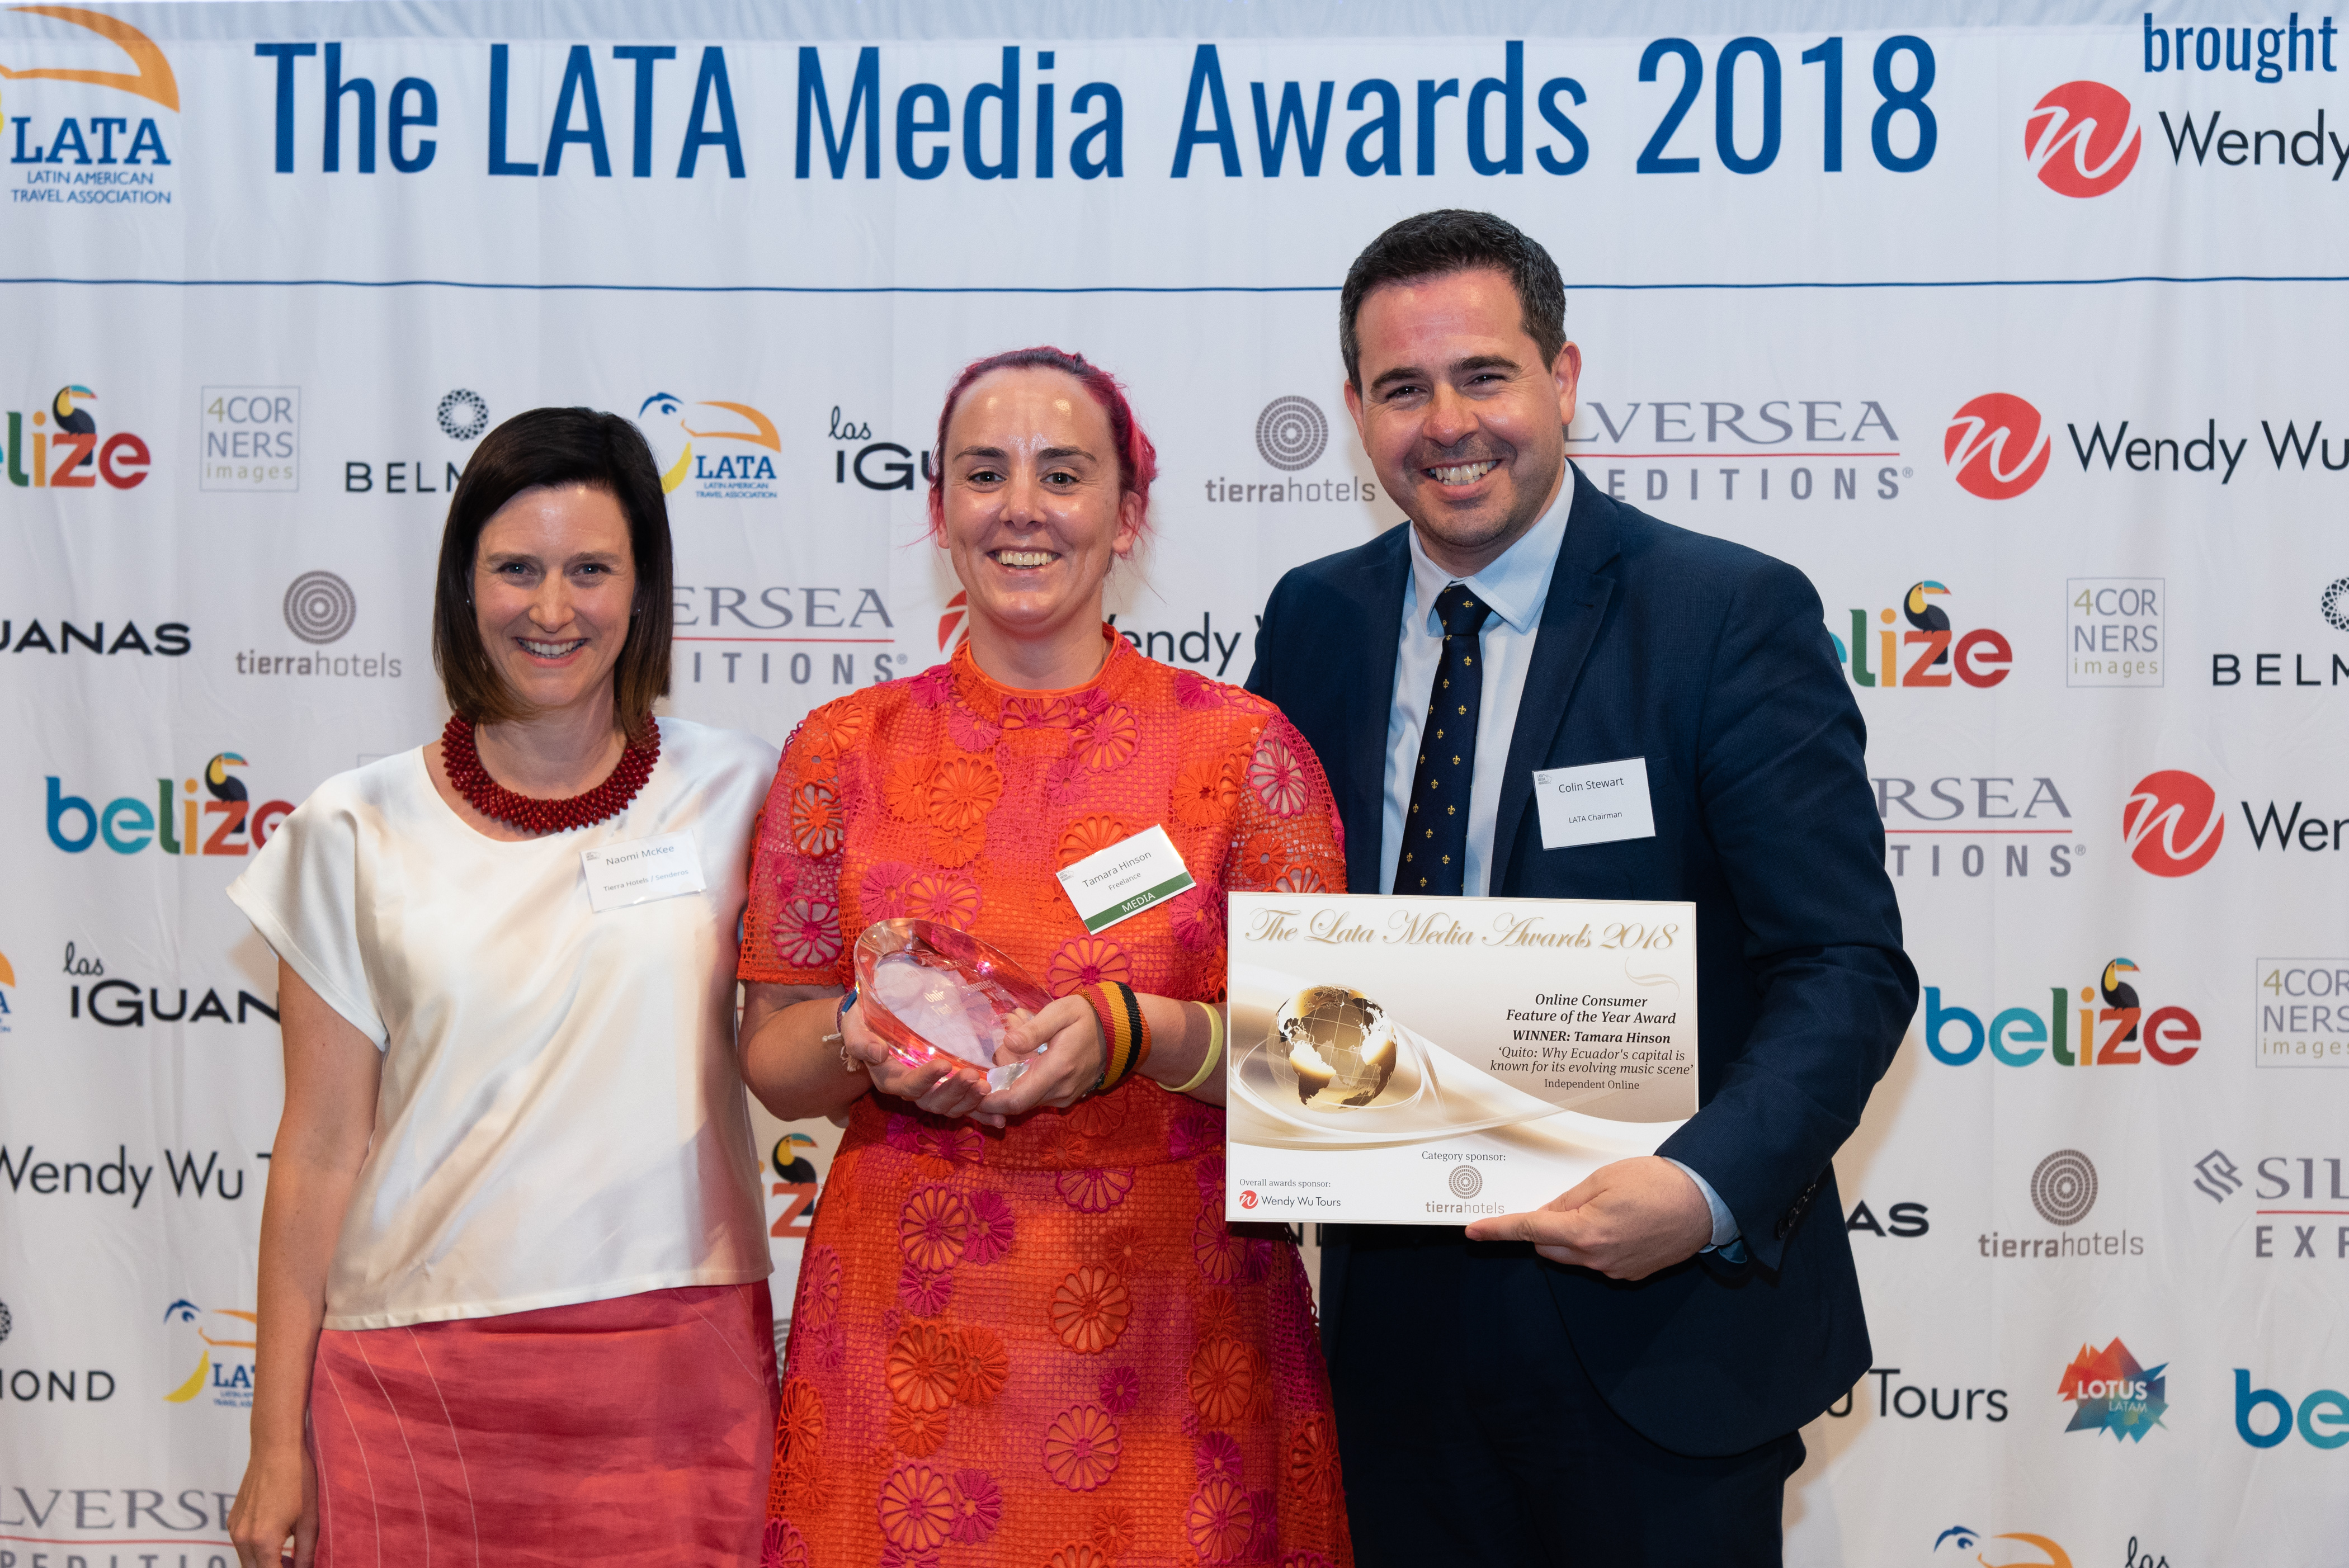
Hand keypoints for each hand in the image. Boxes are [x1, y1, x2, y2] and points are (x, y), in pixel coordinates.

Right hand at [229, 1441, 315, 1566]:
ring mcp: (234, 1529)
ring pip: (246, 1562)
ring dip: (264, 1564)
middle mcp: (242, 1539)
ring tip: (289, 1555)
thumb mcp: (310, 1520)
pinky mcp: (232, 1520)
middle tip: (295, 1565)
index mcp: (263, 1542)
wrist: (276, 1448)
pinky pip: (242, 1546)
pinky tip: (277, 1539)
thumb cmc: (297, 1480)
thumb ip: (306, 1554)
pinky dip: (256, 1551)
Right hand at [837, 999, 990, 1118]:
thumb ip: (862, 1042)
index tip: (944, 1064)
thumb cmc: (863, 1025)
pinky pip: (963, 1106)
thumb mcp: (855, 1029)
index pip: (908, 1086)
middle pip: (933, 1102)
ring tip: (987, 1088)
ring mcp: (929, 1092)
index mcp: (890, 1080)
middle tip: (975, 1078)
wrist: (873, 1025)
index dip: (926, 1079)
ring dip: (970, 1101)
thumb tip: (877, 1052)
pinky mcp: (944, 1089)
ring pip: (950, 1107)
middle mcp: (911, 1091)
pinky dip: (981, 1114)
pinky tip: (1000, 1120)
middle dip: (955, 1092)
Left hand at [971, 997, 1105, 1123]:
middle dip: (998, 1085)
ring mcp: (1065, 1096)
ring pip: (1027, 1099)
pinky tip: (1025, 1060)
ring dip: (1011, 1083)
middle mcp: (1061, 1090)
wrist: (1120, 1032)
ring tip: (1010, 1052)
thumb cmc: (1087, 1017)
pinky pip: (1038, 1097)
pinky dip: (1024, 1084)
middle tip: (994, 1056)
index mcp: (1057, 1070)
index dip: (990, 1102)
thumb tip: (1008, 1042)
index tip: (971, 1091)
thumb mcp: (1061, 1012)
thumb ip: (1034, 1028)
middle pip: (1017, 1101)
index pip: (1016, 1100)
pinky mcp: (1067, 1097)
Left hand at [1463, 1155, 1715, 1280]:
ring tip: (1602, 1206)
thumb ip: (1568, 1199)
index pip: (1530, 1231)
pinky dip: (1596, 1243)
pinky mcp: (1630, 1273)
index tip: (1476, 1231)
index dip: (1499, 1230)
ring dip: (1572, 1235)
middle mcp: (1598, 1258)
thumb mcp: (1603, 1178)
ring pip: (1573, 1255)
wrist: (1705, 1201)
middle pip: (1549, 1247)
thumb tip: (1546, 1213)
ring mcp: (1615, 1269)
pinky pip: (1598, 1260)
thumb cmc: (1660, 1184)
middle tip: (1567, 1201)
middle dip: (1545, 1227)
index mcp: (1586, 1232)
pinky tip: (1618, 1222)